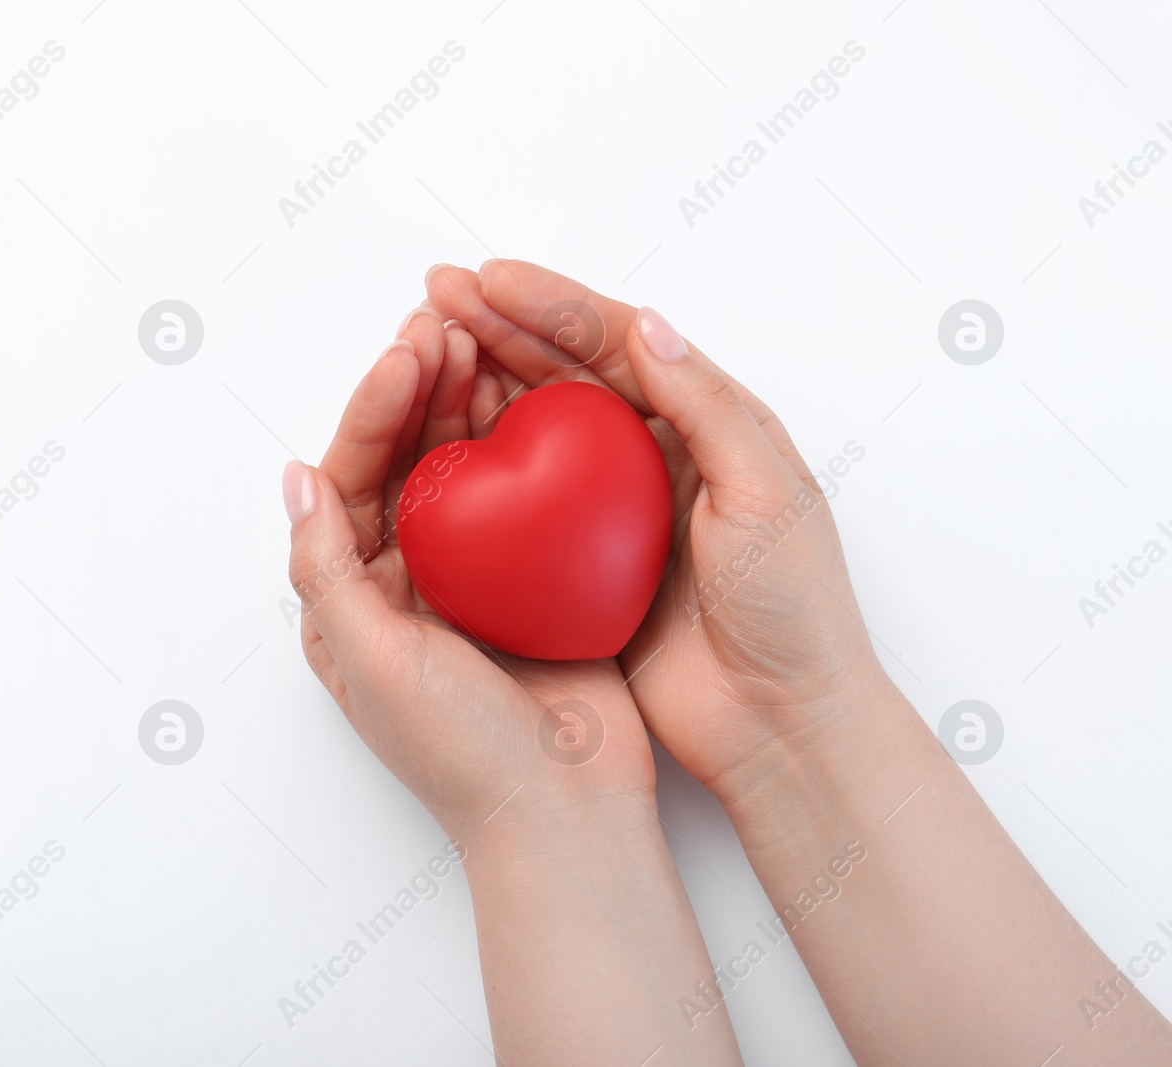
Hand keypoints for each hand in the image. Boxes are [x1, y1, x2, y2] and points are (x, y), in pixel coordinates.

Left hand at [287, 304, 747, 1065]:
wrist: (565, 815)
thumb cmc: (460, 752)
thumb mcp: (371, 660)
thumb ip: (327, 568)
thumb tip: (295, 477)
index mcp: (351, 599)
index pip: (351, 482)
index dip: (372, 412)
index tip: (407, 354)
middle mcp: (404, 581)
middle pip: (404, 462)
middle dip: (420, 390)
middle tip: (447, 324)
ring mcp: (471, 578)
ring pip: (463, 469)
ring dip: (469, 404)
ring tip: (485, 340)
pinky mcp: (532, 582)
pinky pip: (524, 496)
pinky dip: (528, 445)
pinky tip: (541, 399)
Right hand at [425, 260, 893, 803]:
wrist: (781, 724)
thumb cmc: (795, 610)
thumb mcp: (768, 496)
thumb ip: (708, 408)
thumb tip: (644, 324)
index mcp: (708, 423)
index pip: (620, 344)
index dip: (553, 305)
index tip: (489, 280)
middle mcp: (654, 455)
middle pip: (567, 374)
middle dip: (501, 328)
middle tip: (436, 296)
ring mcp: (611, 512)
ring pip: (535, 429)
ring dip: (481, 386)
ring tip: (424, 353)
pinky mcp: (581, 566)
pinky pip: (520, 506)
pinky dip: (480, 470)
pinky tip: (436, 451)